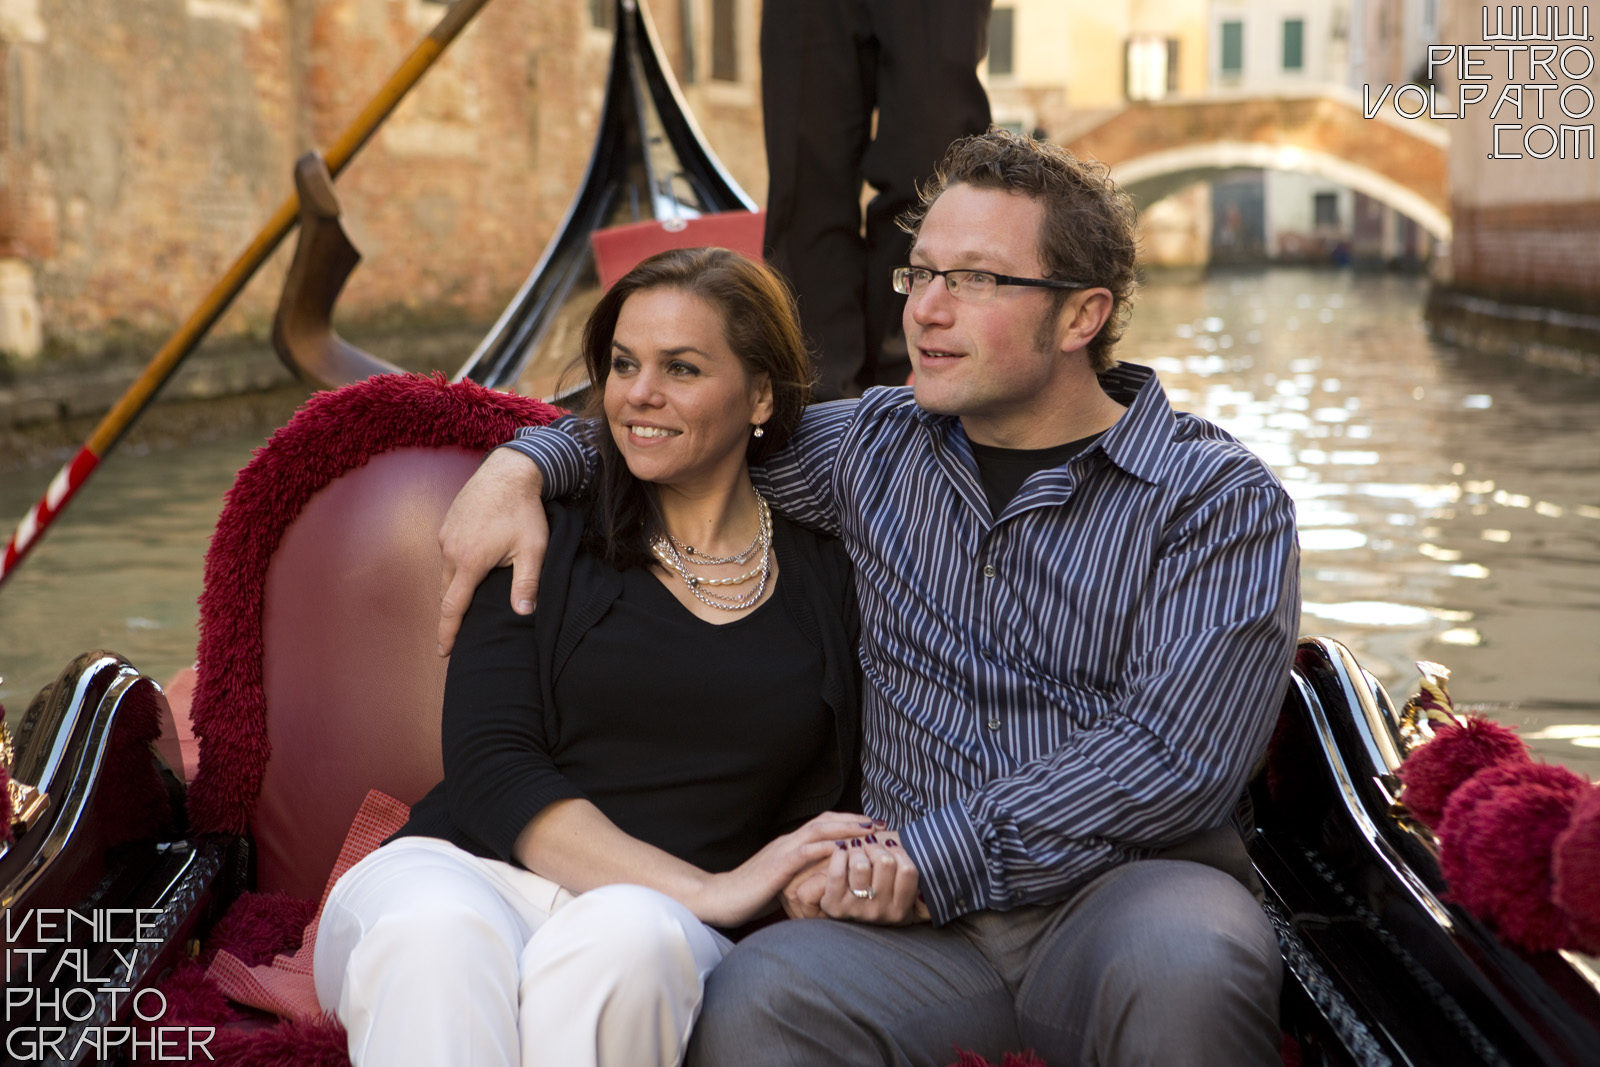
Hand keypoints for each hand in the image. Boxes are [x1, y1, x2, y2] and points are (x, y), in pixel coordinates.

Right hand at [438, 449, 548, 653]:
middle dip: (452, 612)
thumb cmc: (523, 511)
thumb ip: (526, 584)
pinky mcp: (447, 524)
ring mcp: (445, 535)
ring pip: (448, 572)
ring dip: (457, 586)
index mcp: (469, 562)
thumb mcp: (533, 550)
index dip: (448, 632)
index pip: (453, 607)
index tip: (443, 652)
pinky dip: (457, 565)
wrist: (509, 471)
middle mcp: (450, 550)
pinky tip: (472, 565)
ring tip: (469, 599)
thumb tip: (523, 613)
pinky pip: (448, 553)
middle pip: (448, 592)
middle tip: (459, 631)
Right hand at [692, 812, 873, 927]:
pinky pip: (803, 853)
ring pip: (817, 831)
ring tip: (868, 831)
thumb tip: (826, 880)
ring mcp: (781, 852)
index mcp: (789, 845)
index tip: (872, 826)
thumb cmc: (751, 894)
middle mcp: (787, 842)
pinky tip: (841, 850)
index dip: (849, 823)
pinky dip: (824, 848)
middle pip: (825, 821)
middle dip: (854, 821)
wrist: (720, 898)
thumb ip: (801, 875)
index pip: (823, 825)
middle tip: (879, 824)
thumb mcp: (782, 881)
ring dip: (845, 829)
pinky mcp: (776, 867)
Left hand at [818, 828, 926, 924]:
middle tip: (870, 846)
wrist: (845, 910)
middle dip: (876, 846)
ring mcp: (856, 911)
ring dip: (857, 849)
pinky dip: (839, 854)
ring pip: (861, 865)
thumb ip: (924, 890)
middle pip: (885, 863)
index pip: (909, 870)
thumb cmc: (876, 893)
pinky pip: (837, 872)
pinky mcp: (834, 906)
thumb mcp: (904, 895)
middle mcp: (881, 914)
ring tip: (856, 850)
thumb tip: (953, 889)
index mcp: (901, 910)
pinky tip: (842, 852)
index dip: (899, 851)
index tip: (889, 847)